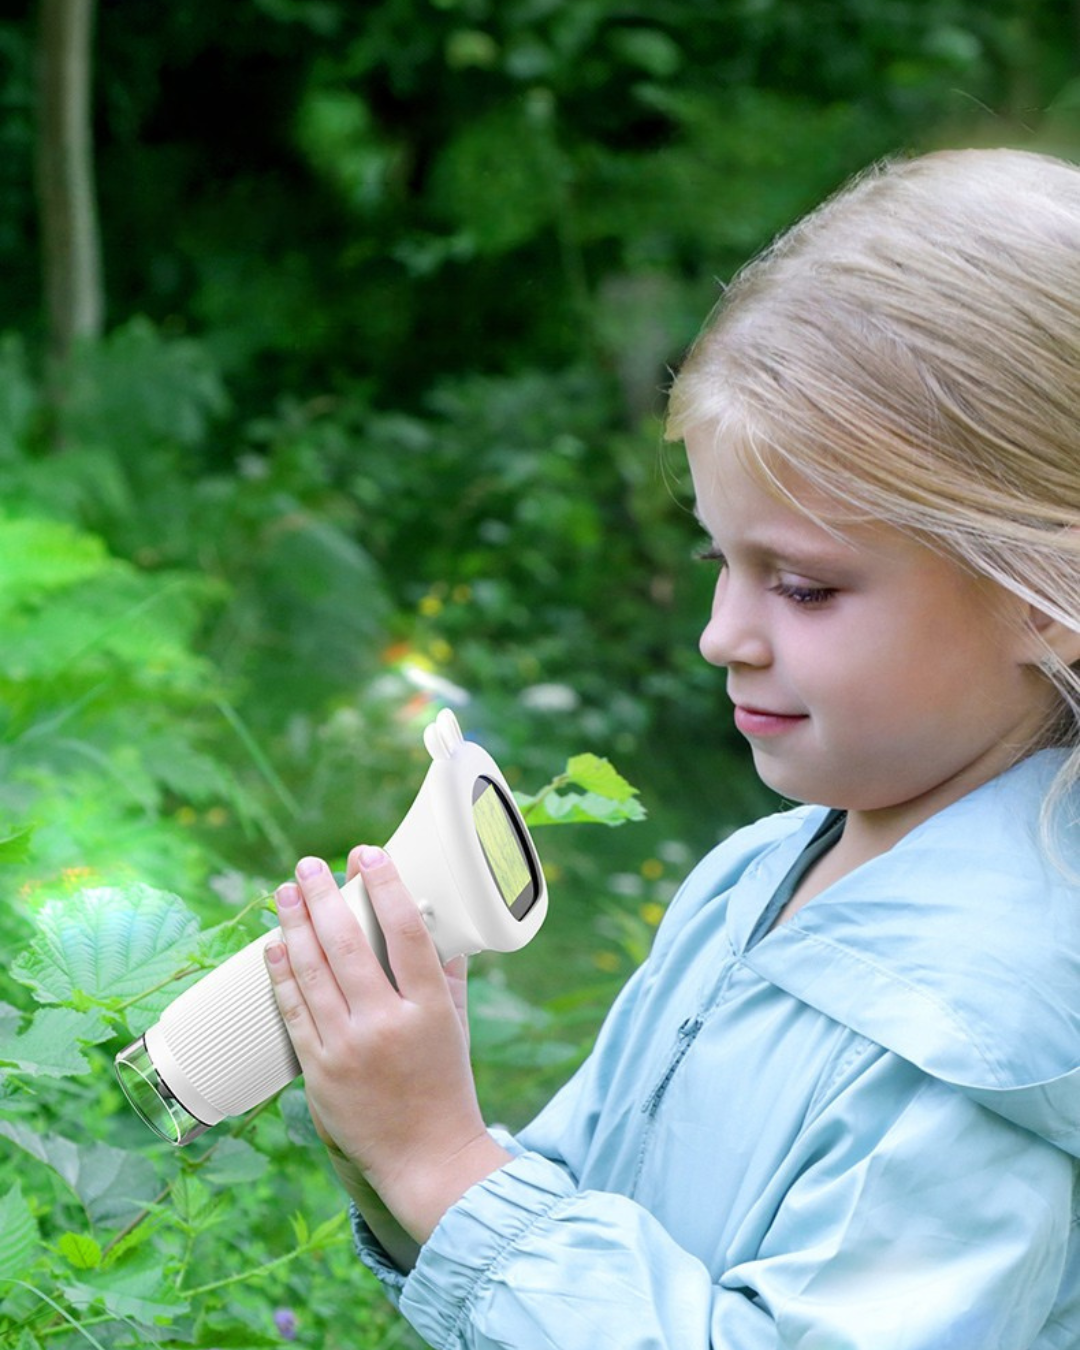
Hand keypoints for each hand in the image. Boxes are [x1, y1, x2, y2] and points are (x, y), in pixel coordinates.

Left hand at [265, 845, 509, 1243]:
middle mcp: (386, 1023)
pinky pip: (293, 1012)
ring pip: (312, 972)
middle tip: (308, 865)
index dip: (384, 887)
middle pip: (347, 944)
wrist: (426, 1161)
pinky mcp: (318, 1071)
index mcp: (429, 1008)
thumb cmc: (446, 1088)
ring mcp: (347, 1048)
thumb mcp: (457, 1027)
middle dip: (323, 896)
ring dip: (294, 925)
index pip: (405, 932)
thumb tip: (440, 929)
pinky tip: (274, 946)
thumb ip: (448, 976)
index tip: (368, 855)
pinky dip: (281, 974)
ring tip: (284, 892)